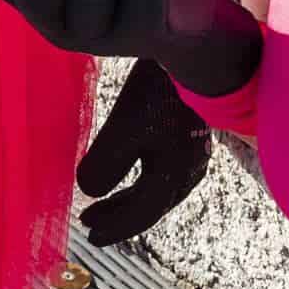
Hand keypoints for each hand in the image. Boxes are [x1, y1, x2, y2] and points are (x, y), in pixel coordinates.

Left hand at [73, 56, 214, 246]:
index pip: (140, 215)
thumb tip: (89, 192)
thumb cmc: (161, 93)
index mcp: (172, 177)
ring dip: (130, 198)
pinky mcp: (193, 132)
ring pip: (158, 188)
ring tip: (106, 199)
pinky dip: (143, 177)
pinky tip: (134, 164)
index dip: (114, 227)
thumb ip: (106, 165)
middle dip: (119, 216)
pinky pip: (165, 168)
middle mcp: (188, 171)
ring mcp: (194, 152)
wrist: (200, 51)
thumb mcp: (125, 128)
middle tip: (90, 222)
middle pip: (150, 205)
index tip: (90, 236)